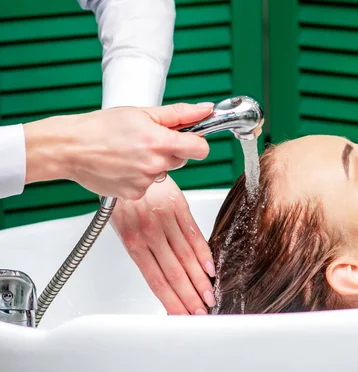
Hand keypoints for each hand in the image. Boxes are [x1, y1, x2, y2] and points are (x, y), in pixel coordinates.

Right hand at [23, 102, 213, 199]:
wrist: (70, 148)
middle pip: (181, 160)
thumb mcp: (143, 113)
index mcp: (160, 142)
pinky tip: (124, 165)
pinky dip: (140, 176)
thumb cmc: (101, 127)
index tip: (189, 137)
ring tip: (131, 152)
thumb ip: (179, 114)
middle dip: (170, 149)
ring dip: (154, 163)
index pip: (200, 149)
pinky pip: (148, 184)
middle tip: (147, 140)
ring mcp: (145, 182)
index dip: (197, 141)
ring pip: (164, 172)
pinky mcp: (135, 194)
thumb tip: (205, 110)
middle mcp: (155, 165)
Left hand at [110, 175, 215, 314]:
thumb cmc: (124, 196)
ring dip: (199, 281)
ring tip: (209, 298)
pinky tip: (211, 270)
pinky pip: (193, 235)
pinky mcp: (178, 207)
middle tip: (200, 313)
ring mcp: (164, 221)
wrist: (123, 162)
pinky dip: (203, 254)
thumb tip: (162, 273)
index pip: (155, 280)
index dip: (170, 301)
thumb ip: (143, 249)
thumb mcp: (124, 225)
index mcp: (133, 243)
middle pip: (173, 274)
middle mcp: (149, 234)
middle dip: (188, 298)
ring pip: (185, 258)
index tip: (181, 315)